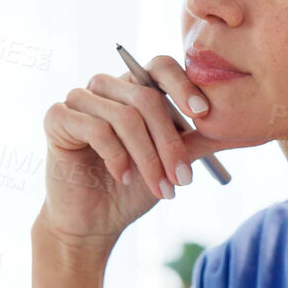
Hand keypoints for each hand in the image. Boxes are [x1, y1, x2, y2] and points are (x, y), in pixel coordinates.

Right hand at [38, 56, 230, 246]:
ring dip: (148, 157)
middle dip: (170, 143)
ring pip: (125, 116)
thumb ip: (194, 139)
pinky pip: (95, 128)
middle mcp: (107, 87)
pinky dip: (116, 156)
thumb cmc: (134, 189)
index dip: (183, 85)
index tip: (202, 114)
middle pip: (147, 97)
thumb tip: (230, 122)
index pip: (160, 66)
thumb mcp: (172, 162)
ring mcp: (79, 99)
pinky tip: (122, 177)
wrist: (95, 221)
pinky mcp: (57, 117)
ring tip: (160, 189)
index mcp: (135, 88)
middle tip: (183, 178)